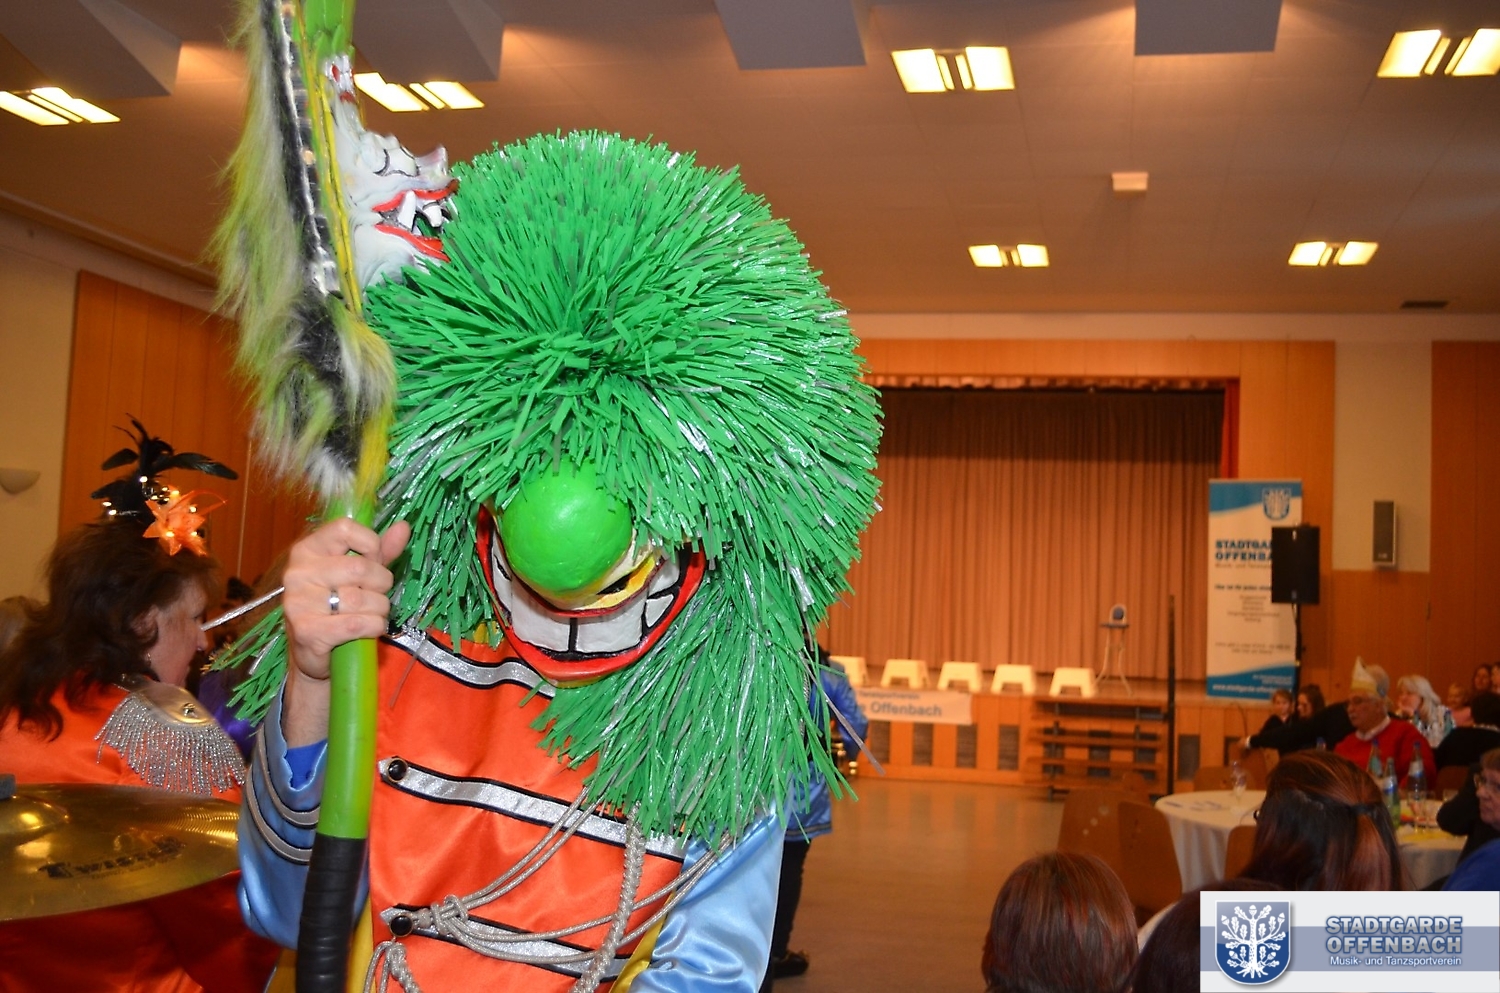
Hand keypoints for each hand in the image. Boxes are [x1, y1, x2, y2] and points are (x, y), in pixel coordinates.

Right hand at [280, 518, 409, 745]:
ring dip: (379, 609)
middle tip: (377, 595)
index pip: (344, 528)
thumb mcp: (357, 574)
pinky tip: (369, 629)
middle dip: (381, 584)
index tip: (374, 561)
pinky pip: (359, 623)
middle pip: (360, 567)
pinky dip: (374, 627)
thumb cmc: (336, 606)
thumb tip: (403, 527)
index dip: (371, 544)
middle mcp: (297, 573)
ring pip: (362, 598)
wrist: (313, 653)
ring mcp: (298, 603)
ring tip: (372, 614)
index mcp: (306, 550)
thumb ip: (380, 551)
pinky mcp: (307, 631)